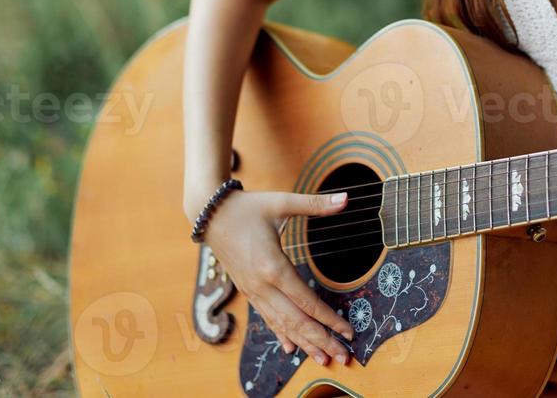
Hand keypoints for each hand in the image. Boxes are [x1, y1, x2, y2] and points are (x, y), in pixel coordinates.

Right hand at [191, 188, 355, 366]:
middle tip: (343, 356)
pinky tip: (291, 348)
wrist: (209, 213)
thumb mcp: (281, 202)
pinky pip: (267, 318)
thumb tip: (346, 198)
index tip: (348, 331)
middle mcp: (262, 285)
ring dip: (304, 343)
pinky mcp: (247, 291)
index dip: (329, 318)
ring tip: (323, 358)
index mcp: (273, 266)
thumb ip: (315, 203)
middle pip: (296, 321)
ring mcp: (252, 291)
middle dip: (321, 340)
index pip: (306, 301)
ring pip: (281, 324)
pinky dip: (281, 334)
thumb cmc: (247, 207)